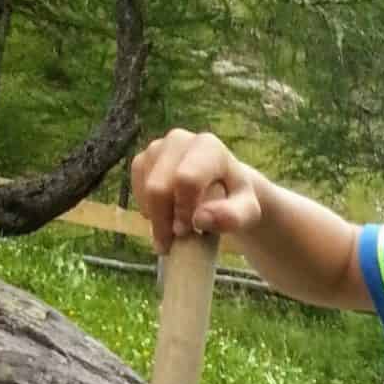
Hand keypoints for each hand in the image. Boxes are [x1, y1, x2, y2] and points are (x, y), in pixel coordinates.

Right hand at [131, 129, 264, 255]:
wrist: (225, 187)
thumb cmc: (237, 200)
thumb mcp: (247, 212)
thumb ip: (232, 217)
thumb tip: (201, 219)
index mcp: (208, 147)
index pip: (186, 179)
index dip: (183, 210)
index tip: (188, 232)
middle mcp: (179, 140)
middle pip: (159, 186)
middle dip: (163, 220)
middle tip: (172, 244)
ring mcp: (158, 147)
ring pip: (144, 189)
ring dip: (155, 218)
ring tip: (172, 234)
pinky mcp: (143, 158)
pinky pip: (135, 188)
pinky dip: (147, 209)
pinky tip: (164, 218)